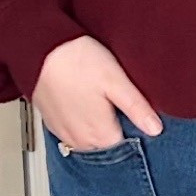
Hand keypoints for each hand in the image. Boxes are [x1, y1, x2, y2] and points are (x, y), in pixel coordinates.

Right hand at [32, 35, 164, 150]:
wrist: (40, 50)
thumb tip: (156, 129)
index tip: (133, 110)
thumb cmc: (78, 61)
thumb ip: (137, 109)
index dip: (134, 127)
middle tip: (115, 100)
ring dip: (96, 126)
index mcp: (100, 135)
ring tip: (98, 100)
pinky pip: (72, 131)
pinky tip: (82, 101)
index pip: (127, 145)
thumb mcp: (117, 81)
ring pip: (89, 139)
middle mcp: (80, 141)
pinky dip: (79, 121)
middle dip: (115, 127)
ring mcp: (63, 133)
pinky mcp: (52, 123)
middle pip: (107, 144)